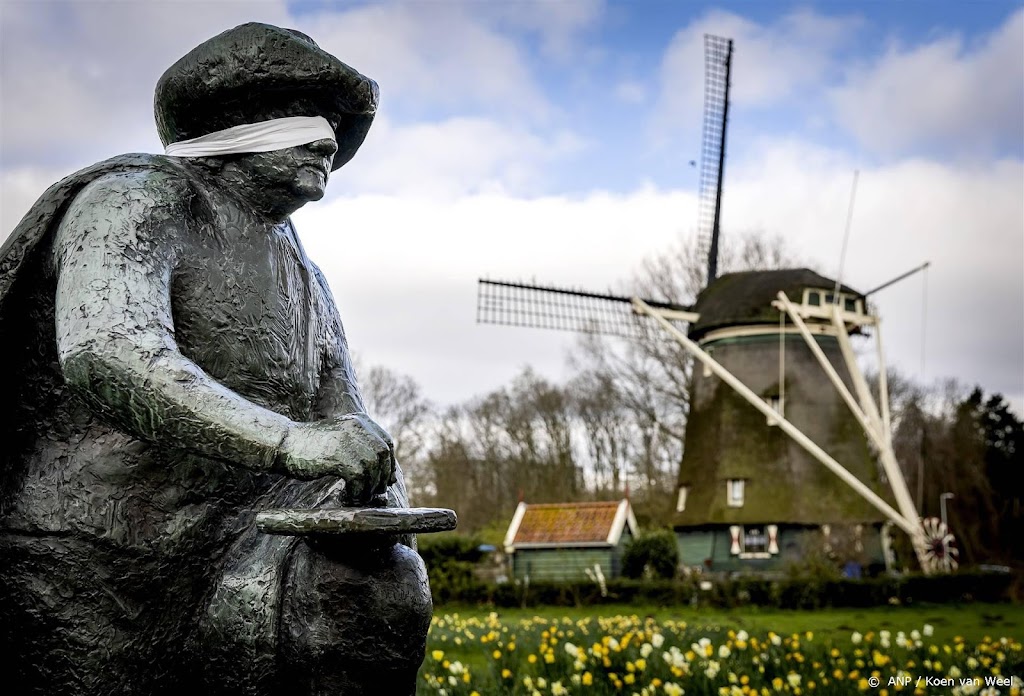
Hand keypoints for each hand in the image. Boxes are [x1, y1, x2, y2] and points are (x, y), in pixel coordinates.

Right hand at [277, 413, 396, 502]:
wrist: (285, 444)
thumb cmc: (312, 447)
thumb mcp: (341, 440)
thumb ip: (361, 450)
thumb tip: (387, 478)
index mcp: (359, 421)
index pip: (386, 442)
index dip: (389, 463)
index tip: (387, 479)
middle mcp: (357, 427)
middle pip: (383, 455)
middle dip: (382, 476)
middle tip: (376, 492)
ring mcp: (347, 440)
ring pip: (372, 468)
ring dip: (369, 487)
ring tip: (360, 496)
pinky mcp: (337, 455)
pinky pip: (358, 477)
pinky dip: (358, 490)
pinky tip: (350, 496)